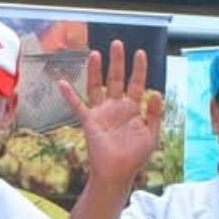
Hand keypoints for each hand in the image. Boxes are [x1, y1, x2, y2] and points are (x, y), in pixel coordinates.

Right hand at [60, 40, 163, 189]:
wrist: (117, 174)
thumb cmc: (135, 157)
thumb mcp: (151, 136)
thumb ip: (154, 115)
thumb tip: (156, 93)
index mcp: (133, 109)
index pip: (136, 83)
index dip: (138, 69)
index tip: (139, 53)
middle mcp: (116, 106)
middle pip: (116, 79)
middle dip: (117, 62)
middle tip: (117, 44)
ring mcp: (101, 112)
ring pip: (97, 86)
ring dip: (95, 71)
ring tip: (95, 54)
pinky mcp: (89, 122)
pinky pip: (77, 106)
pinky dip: (69, 95)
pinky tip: (62, 82)